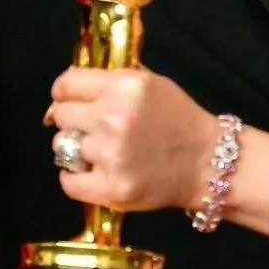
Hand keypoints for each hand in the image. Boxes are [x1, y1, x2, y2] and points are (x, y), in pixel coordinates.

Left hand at [45, 68, 214, 212]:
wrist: (207, 162)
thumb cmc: (178, 120)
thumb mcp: (150, 83)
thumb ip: (110, 81)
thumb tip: (63, 91)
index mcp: (124, 86)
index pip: (65, 84)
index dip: (63, 94)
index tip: (69, 103)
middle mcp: (114, 117)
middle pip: (60, 115)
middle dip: (72, 122)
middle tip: (93, 131)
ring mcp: (111, 154)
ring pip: (62, 147)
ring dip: (75, 151)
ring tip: (100, 154)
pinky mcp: (112, 187)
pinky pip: (68, 182)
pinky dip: (75, 180)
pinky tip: (94, 175)